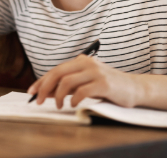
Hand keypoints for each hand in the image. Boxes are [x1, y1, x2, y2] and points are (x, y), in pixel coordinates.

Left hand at [27, 55, 141, 108]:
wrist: (134, 88)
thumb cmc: (107, 87)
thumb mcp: (85, 84)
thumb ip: (67, 86)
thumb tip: (45, 92)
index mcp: (80, 61)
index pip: (55, 70)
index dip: (41, 81)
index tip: (31, 92)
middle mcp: (86, 63)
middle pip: (58, 73)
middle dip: (44, 87)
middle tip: (38, 100)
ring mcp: (96, 72)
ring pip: (67, 81)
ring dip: (58, 95)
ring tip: (58, 105)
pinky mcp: (104, 83)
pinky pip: (82, 91)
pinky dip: (74, 99)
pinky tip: (73, 104)